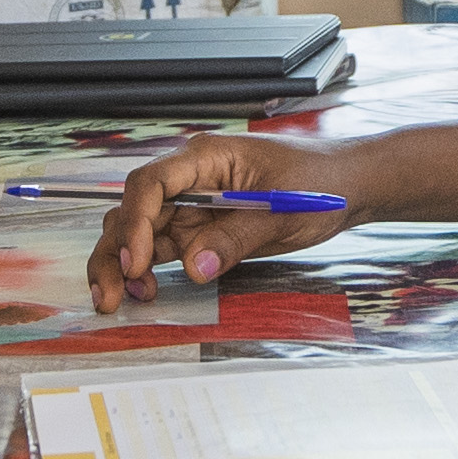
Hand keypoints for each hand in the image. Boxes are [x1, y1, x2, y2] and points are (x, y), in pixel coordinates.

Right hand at [85, 131, 363, 307]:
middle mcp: (189, 180)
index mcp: (206, 158)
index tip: (136, 261)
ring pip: (140, 234)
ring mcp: (191, 206)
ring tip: (119, 301)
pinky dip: (148, 271)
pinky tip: (144, 293)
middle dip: (115, 252)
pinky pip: (163, 250)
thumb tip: (195, 267)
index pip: (151, 184)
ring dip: (124, 265)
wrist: (348, 187)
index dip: (135, 223)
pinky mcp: (200, 231)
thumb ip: (236, 238)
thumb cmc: (320, 182)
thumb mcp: (283, 211)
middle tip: (109, 295)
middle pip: (134, 212)